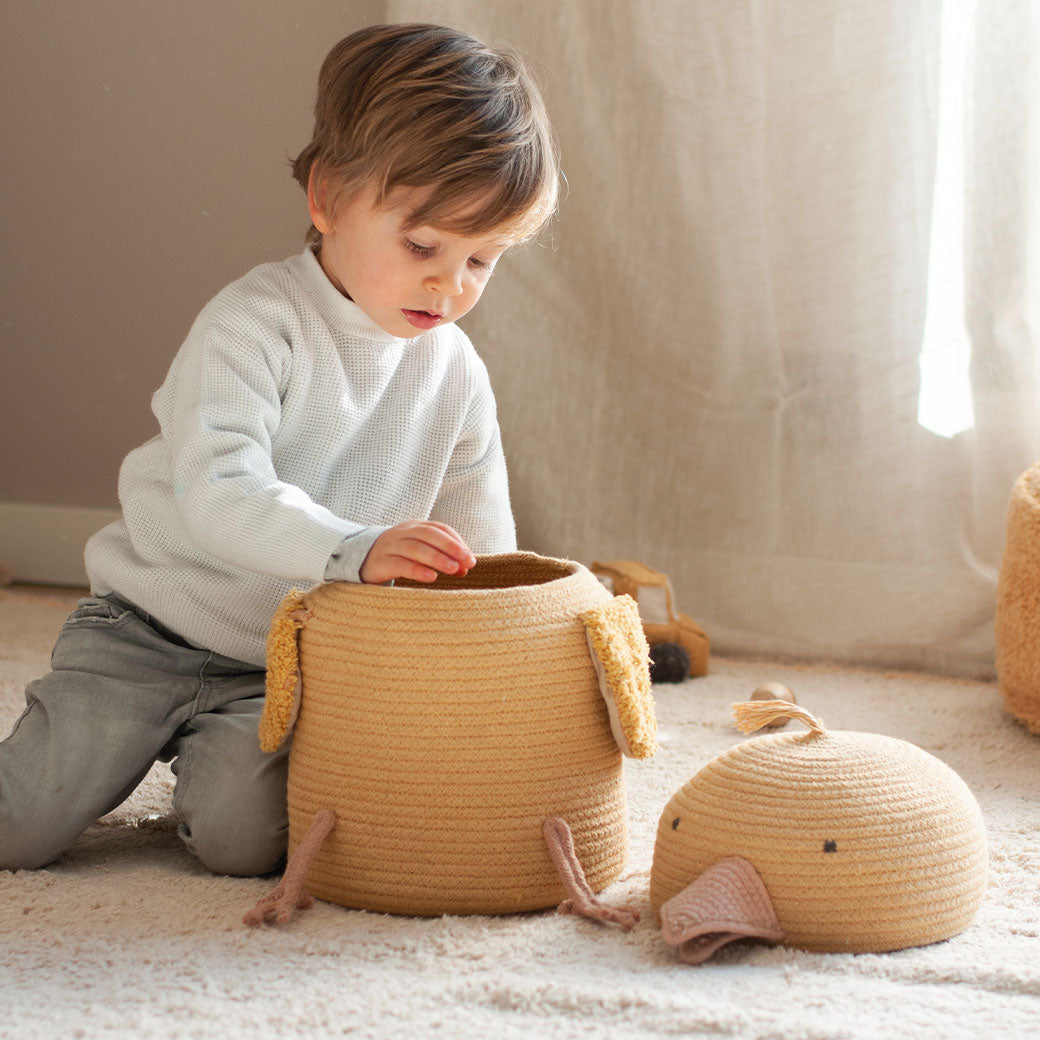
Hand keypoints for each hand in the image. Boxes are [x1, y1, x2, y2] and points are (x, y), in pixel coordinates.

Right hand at [359, 521, 476, 584]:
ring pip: (415, 548)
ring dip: (437, 558)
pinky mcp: (380, 563)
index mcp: (414, 527)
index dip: (456, 542)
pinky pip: (399, 564)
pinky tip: (430, 577)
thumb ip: (441, 557)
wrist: (360, 559)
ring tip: (454, 569)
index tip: (470, 558)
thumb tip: (465, 568)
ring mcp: (389, 546)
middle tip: (467, 562)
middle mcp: (402, 533)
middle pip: (428, 535)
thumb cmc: (398, 557)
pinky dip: (417, 570)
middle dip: (451, 548)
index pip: (439, 529)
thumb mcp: (419, 553)